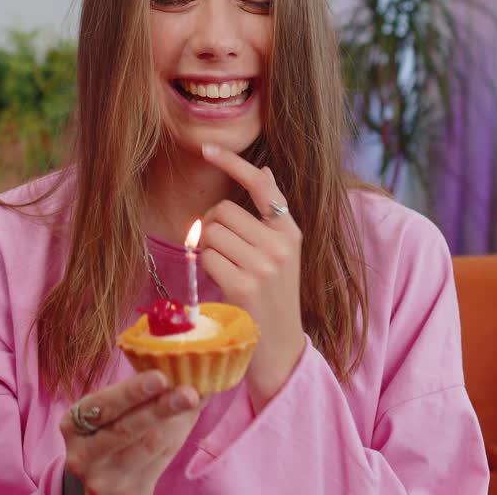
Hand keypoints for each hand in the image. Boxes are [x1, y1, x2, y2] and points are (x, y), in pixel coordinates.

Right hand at [61, 370, 205, 494]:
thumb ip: (144, 389)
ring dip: (177, 421)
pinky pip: (161, 463)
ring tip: (195, 399)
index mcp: (74, 424)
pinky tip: (190, 418)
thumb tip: (185, 364)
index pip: (103, 406)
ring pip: (148, 446)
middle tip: (188, 392)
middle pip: (126, 429)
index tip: (160, 377)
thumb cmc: (113, 433)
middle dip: (160, 408)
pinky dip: (179, 437)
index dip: (131, 391)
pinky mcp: (128, 494)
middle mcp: (83, 455)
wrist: (105, 482)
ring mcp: (104, 479)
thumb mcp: (114, 412)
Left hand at [198, 143, 306, 411]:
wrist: (279, 349)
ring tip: (225, 270)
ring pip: (211, 233)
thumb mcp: (282, 253)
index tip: (207, 148)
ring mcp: (264, 265)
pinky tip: (221, 285)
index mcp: (290, 231)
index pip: (261, 184)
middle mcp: (281, 244)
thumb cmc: (274, 298)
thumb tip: (264, 170)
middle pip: (222, 211)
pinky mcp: (244, 286)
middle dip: (212, 228)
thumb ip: (271, 216)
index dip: (232, 162)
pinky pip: (207, 258)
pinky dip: (206, 269)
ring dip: (207, 249)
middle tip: (224, 253)